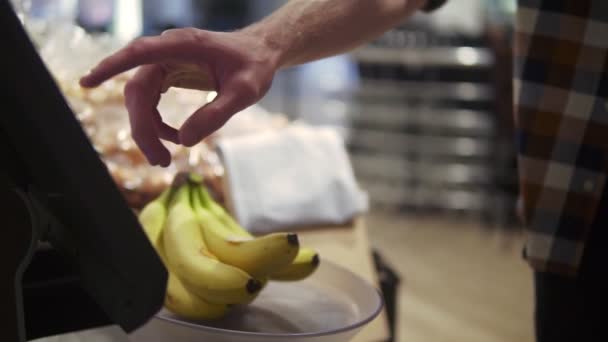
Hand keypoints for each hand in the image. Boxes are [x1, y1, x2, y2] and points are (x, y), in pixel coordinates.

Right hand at [80, 28, 278, 166]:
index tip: (87, 82)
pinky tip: (174, 138)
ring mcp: (167, 63)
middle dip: (142, 128)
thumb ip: (216, 114)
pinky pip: (152, 100)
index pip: (139, 54)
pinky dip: (157, 123)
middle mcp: (169, 52)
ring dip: (147, 130)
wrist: (260, 54)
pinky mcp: (169, 73)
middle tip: (159, 161)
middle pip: (139, 90)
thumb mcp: (245, 93)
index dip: (111, 67)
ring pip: (142, 98)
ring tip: (162, 159)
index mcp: (184, 46)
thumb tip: (184, 141)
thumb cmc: (254, 67)